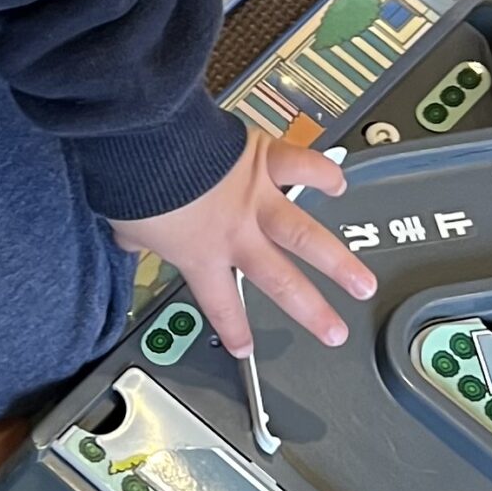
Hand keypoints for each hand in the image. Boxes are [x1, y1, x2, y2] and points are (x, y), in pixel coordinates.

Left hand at [109, 128, 374, 358]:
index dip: (233, 329)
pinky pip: (305, 166)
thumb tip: (128, 240)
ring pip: (307, 236)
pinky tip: (341, 184)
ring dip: (339, 261)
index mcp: (201, 255)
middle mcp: (237, 233)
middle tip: (335, 333)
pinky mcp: (268, 160)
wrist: (150, 142)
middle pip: (281, 282)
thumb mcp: (128, 226)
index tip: (245, 349)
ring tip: (363, 282)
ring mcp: (258, 198)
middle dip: (312, 311)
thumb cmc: (136, 183)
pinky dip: (325, 172)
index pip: (219, 302)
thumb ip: (135, 240)